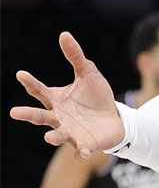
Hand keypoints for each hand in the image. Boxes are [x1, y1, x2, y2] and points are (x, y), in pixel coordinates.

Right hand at [10, 32, 122, 158]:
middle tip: (14, 112)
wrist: (115, 118)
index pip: (39, 90)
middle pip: (40, 116)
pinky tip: (84, 152)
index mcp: (56, 99)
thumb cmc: (96, 96)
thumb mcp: (88, 73)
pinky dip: (81, 151)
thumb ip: (76, 56)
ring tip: (48, 137)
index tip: (21, 74)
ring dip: (53, 136)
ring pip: (57, 135)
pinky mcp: (84, 143)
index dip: (30, 82)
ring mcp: (70, 131)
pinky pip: (80, 149)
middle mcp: (58, 117)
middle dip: (28, 115)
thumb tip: (64, 34)